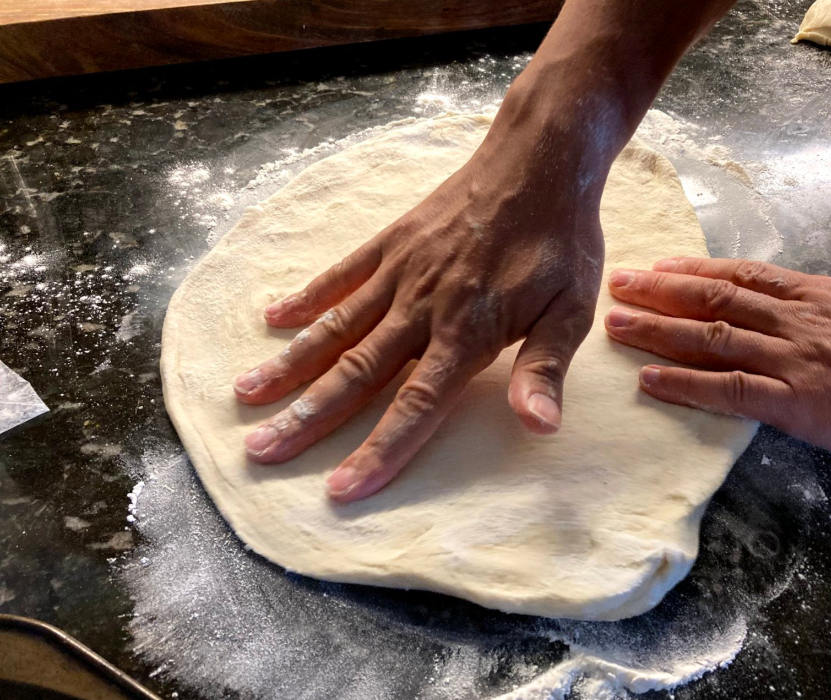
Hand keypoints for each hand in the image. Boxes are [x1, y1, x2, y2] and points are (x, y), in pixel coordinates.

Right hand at [233, 116, 603, 501]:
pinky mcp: (392, 241)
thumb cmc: (561, 241)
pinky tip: (274, 316)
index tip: (340, 490)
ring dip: (291, 364)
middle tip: (260, 451)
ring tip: (247, 394)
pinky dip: (307, 297)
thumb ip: (545, 368)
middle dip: (307, 417)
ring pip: (336, 327)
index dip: (380, 450)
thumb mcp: (571, 309)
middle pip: (356, 373)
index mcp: (467, 332)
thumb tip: (539, 427)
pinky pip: (341, 273)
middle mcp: (422, 307)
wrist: (539, 159)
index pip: (416, 405)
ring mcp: (400, 272)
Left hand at [604, 212, 830, 476]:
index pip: (748, 277)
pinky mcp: (805, 407)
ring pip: (712, 340)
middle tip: (616, 285)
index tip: (662, 266)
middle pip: (716, 301)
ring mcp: (799, 363)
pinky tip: (649, 381)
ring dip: (657, 332)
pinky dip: (686, 386)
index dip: (699, 271)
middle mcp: (803, 323)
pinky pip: (731, 393)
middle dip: (661, 293)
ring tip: (613, 326)